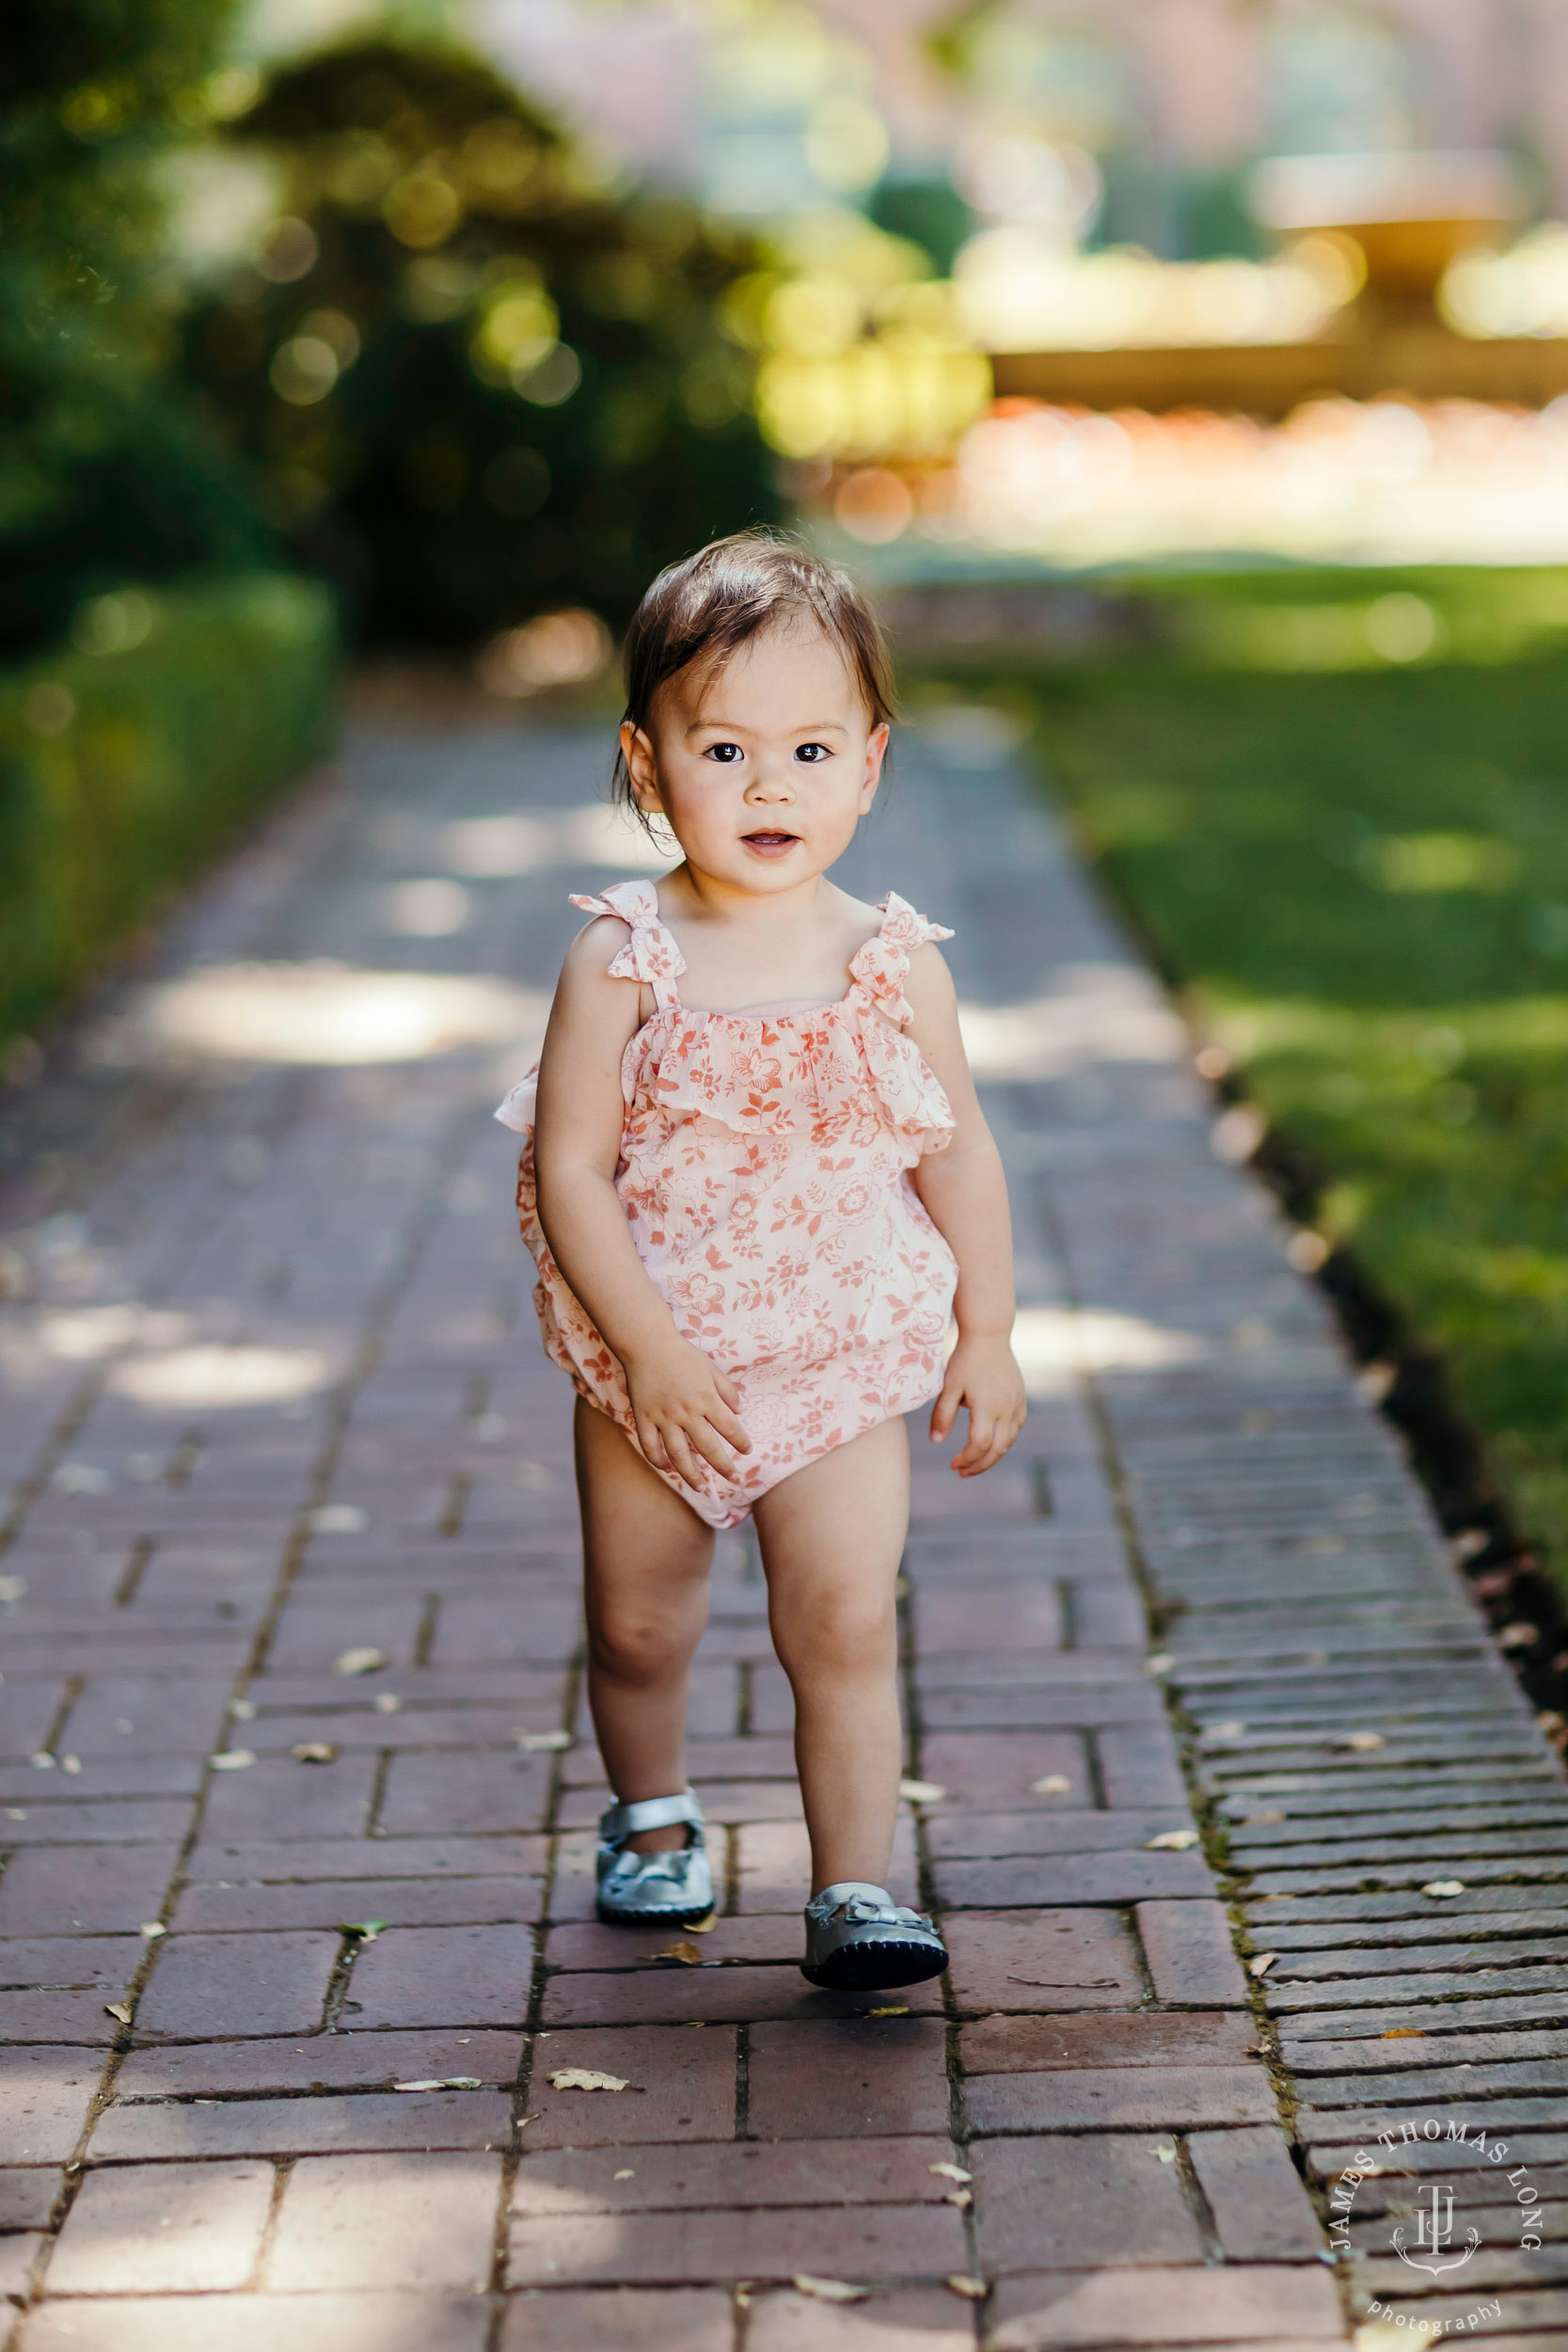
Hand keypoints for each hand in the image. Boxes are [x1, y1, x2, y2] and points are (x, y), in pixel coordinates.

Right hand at [624, 1336, 751, 1493]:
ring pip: (678, 1454)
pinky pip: (650, 1446)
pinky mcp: (644, 1418)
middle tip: (732, 1477)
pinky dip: (658, 1461)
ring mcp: (664, 1417)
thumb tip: (740, 1411)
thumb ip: (727, 1390)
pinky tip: (667, 1468)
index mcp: (707, 1399)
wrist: (647, 1344)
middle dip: (722, 1465)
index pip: (730, 1428)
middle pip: (708, 1448)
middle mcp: (687, 1413)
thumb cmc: (682, 1354)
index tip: (747, 1451)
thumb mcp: (711, 1368)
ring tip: (700, 1487)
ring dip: (691, 1474)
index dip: (740, 1441)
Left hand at [929, 1333, 1026, 1475]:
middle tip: (962, 1472)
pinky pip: (1015, 1429)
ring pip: (1008, 1442)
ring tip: (974, 1462)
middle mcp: (1006, 1409)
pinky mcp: (1021, 1400)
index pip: (980, 1444)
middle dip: (979, 1465)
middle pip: (997, 1450)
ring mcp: (1016, 1405)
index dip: (966, 1459)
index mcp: (987, 1406)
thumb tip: (936, 1442)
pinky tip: (990, 1443)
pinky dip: (1003, 1441)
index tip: (952, 1465)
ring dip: (992, 1456)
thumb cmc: (965, 1360)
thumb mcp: (949, 1386)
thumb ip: (942, 1415)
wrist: (989, 1336)